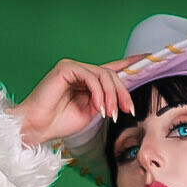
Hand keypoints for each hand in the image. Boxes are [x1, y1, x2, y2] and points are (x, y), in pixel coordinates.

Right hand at [4, 57, 141, 147]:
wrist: (37, 126)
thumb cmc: (59, 122)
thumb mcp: (89, 114)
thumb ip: (103, 102)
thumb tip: (118, 99)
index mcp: (87, 81)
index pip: (112, 69)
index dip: (130, 64)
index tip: (148, 60)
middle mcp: (81, 71)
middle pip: (111, 74)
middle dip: (123, 93)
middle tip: (128, 110)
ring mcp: (73, 67)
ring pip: (103, 75)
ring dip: (112, 96)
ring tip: (111, 114)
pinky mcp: (66, 68)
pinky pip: (90, 77)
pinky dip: (98, 93)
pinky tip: (99, 107)